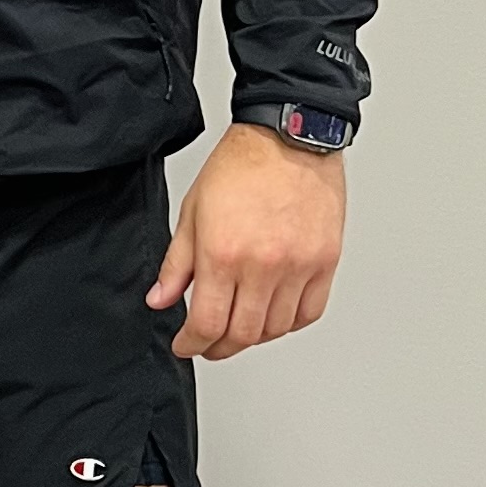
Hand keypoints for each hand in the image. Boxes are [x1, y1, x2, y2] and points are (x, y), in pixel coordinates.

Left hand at [149, 122, 344, 360]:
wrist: (288, 139)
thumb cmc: (240, 166)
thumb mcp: (192, 211)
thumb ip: (177, 263)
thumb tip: (160, 299)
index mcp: (223, 253)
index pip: (207, 322)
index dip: (192, 344)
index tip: (185, 346)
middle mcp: (262, 266)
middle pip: (242, 334)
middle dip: (219, 347)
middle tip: (208, 344)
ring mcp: (298, 268)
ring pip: (275, 329)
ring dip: (253, 337)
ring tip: (237, 328)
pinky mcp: (324, 264)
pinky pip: (307, 314)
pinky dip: (287, 324)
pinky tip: (272, 316)